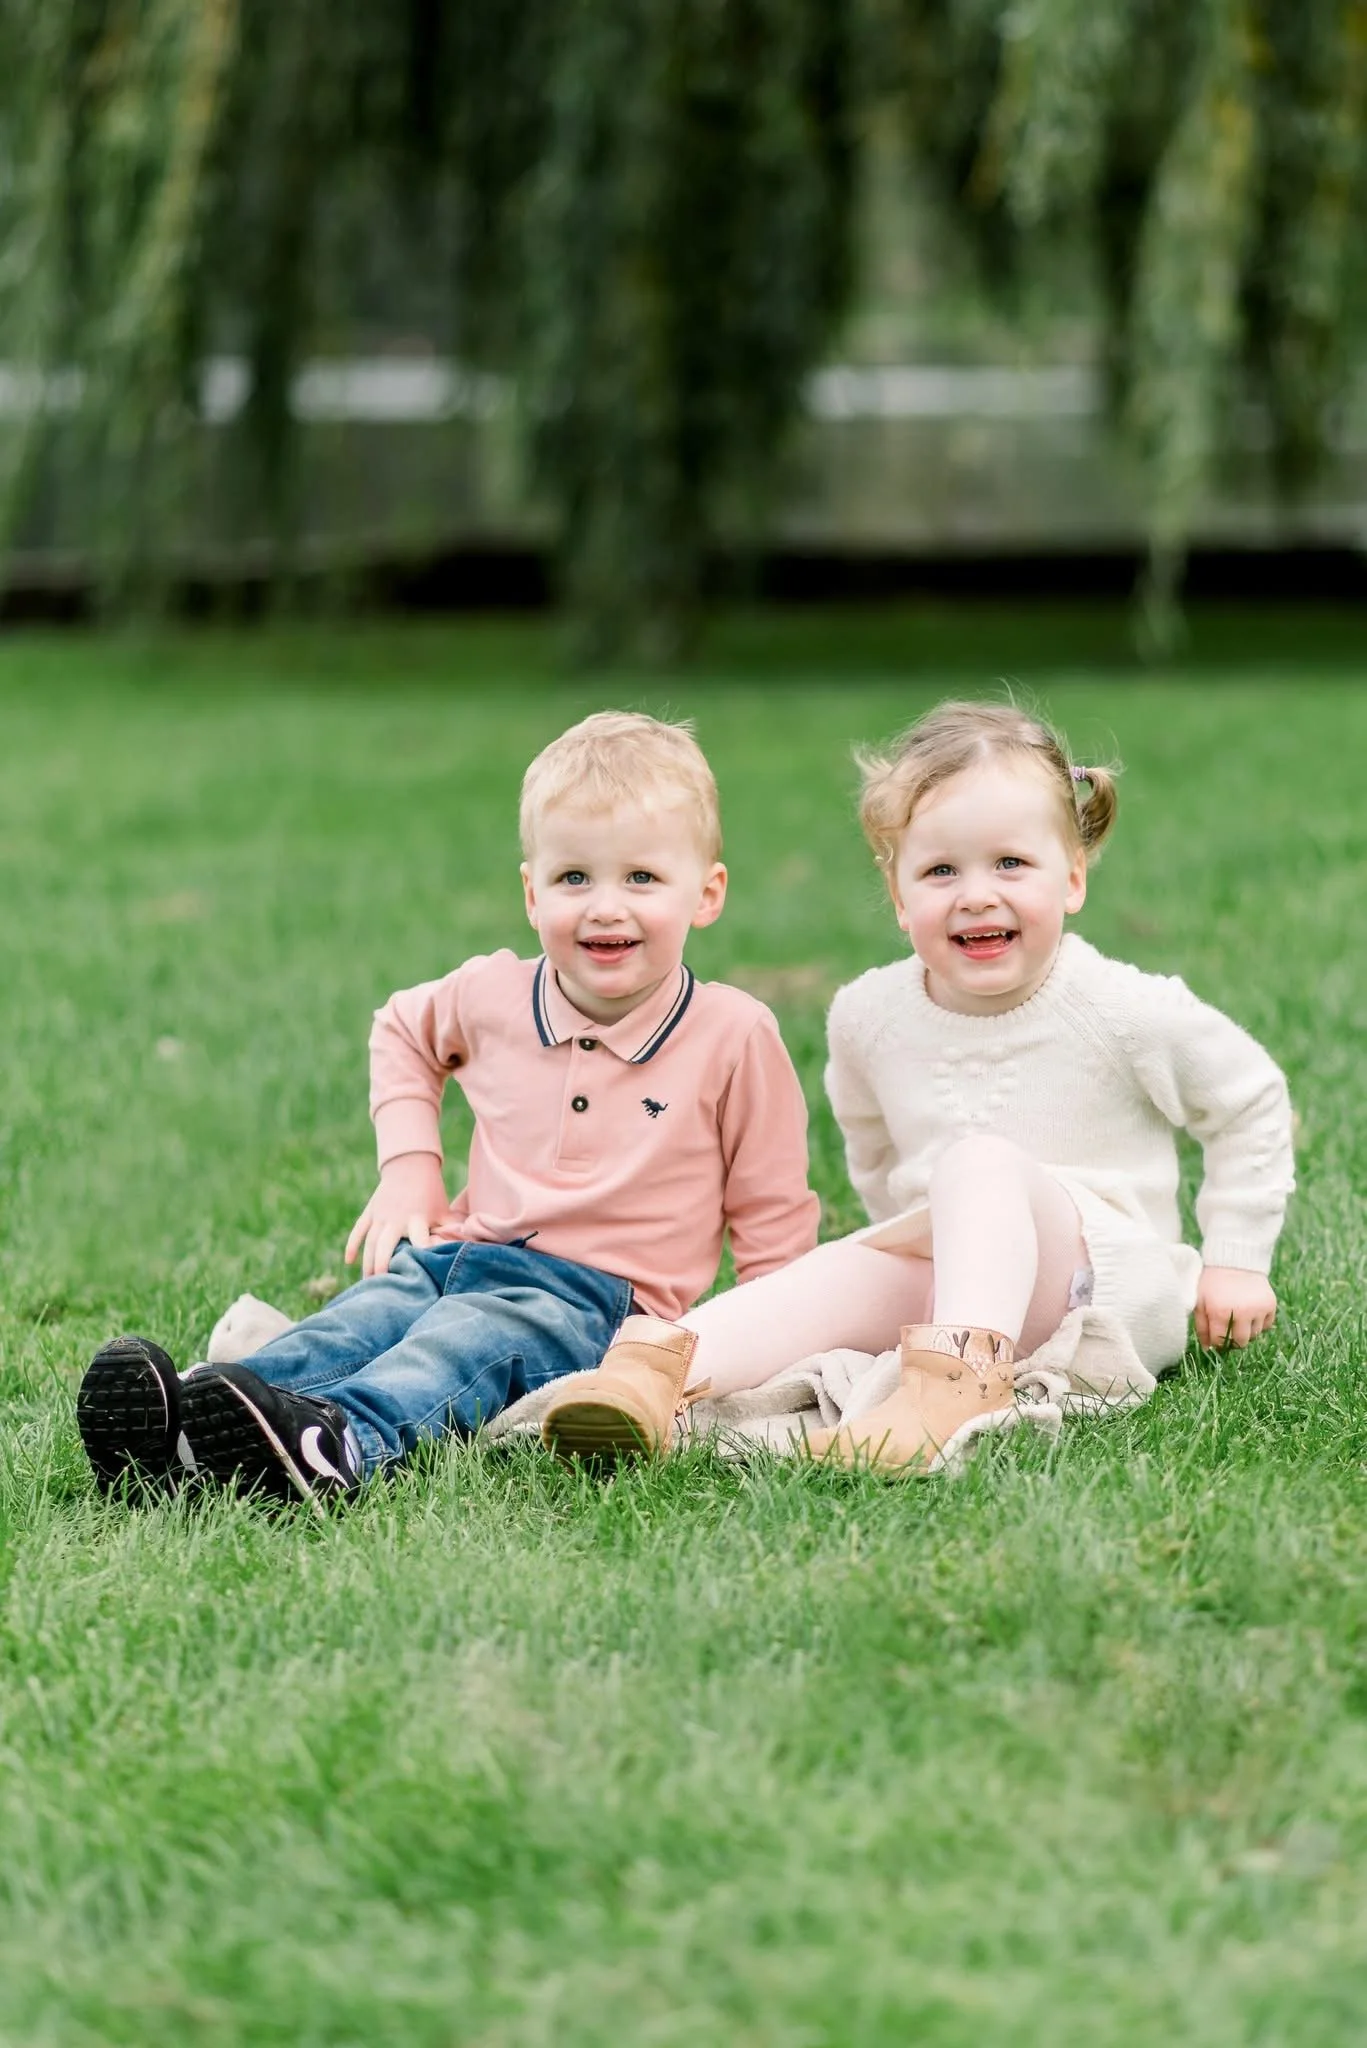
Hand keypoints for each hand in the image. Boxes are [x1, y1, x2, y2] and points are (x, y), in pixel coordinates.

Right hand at [345, 1153, 449, 1277]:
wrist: (410, 1165)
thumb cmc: (431, 1193)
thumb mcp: (443, 1211)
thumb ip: (452, 1230)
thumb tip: (470, 1246)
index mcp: (417, 1219)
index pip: (419, 1240)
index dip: (419, 1255)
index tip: (419, 1272)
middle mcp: (396, 1218)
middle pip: (384, 1246)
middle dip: (381, 1266)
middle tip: (381, 1286)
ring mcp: (380, 1215)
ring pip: (370, 1242)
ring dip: (367, 1262)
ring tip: (368, 1282)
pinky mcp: (371, 1211)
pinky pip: (358, 1230)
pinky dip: (352, 1245)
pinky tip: (349, 1262)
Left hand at [1194, 1266, 1276, 1349]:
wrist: (1234, 1260)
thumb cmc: (1212, 1282)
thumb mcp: (1200, 1301)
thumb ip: (1201, 1326)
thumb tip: (1207, 1349)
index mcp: (1219, 1312)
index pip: (1221, 1342)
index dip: (1217, 1341)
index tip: (1216, 1335)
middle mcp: (1241, 1312)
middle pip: (1240, 1343)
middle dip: (1233, 1340)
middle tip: (1229, 1329)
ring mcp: (1257, 1309)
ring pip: (1255, 1335)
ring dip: (1247, 1330)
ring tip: (1239, 1315)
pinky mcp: (1270, 1304)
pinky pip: (1267, 1325)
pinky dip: (1259, 1323)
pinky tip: (1250, 1311)